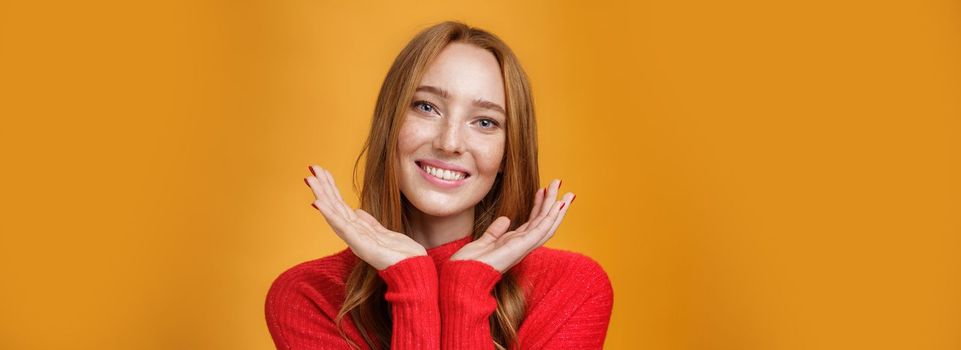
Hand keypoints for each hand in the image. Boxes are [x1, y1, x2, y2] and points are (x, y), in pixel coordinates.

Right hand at [305, 165, 426, 269]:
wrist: (413, 269)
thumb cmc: (402, 254)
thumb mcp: (384, 233)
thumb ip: (369, 222)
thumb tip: (357, 211)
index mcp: (359, 229)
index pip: (340, 205)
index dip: (331, 188)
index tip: (322, 171)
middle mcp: (354, 234)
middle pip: (334, 206)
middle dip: (323, 187)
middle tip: (312, 168)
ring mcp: (355, 240)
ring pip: (334, 214)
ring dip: (322, 195)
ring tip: (311, 179)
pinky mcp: (361, 245)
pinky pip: (343, 227)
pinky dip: (330, 214)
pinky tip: (318, 202)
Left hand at [449, 179, 573, 272]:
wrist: (462, 275)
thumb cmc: (470, 263)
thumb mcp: (484, 241)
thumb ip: (495, 231)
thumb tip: (505, 219)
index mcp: (514, 244)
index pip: (532, 222)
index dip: (539, 205)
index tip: (542, 190)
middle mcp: (522, 246)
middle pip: (543, 222)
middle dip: (553, 204)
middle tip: (560, 185)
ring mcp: (523, 247)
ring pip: (546, 225)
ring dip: (557, 208)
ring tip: (567, 191)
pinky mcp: (522, 247)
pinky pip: (541, 230)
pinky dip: (551, 217)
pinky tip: (558, 205)